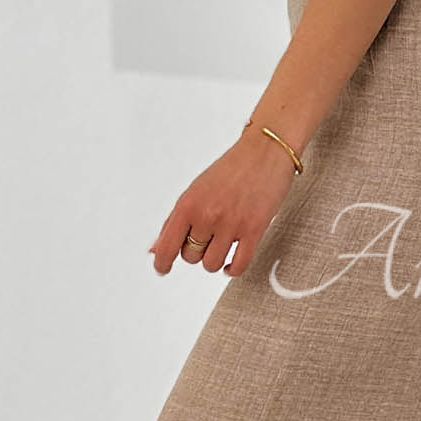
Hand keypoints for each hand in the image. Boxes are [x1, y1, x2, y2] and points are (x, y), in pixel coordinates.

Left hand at [147, 126, 299, 278]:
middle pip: (190, 257)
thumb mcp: (195, 190)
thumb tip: (156, 248)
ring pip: (211, 264)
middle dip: (196, 251)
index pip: (166, 246)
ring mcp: (231, 224)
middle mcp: (207, 215)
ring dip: (215, 259)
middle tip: (206, 237)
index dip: (162, 262)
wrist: (265, 151)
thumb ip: (174, 220)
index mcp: (188, 204)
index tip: (163, 268)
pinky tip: (231, 263)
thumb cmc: (232, 168)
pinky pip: (238, 265)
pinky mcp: (254, 230)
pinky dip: (232, 269)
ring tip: (220, 246)